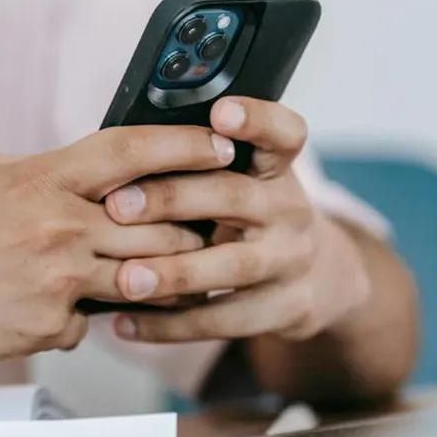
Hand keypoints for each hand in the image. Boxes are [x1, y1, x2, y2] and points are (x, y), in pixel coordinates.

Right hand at [0, 126, 235, 369]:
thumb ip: (46, 172)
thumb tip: (93, 172)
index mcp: (42, 179)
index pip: (133, 152)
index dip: (185, 146)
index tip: (221, 146)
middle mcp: (57, 228)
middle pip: (158, 225)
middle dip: (192, 226)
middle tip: (211, 223)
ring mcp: (57, 282)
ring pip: (142, 278)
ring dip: (159, 277)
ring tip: (168, 273)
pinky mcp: (49, 328)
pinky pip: (92, 321)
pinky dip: (84, 315)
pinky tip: (53, 308)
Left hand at [104, 97, 371, 342]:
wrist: (318, 277)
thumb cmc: (253, 217)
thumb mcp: (246, 181)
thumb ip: (201, 166)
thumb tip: (122, 155)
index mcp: (276, 168)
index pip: (282, 132)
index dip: (257, 119)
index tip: (222, 111)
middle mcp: (289, 208)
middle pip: (236, 196)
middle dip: (174, 199)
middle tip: (118, 206)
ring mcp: (291, 260)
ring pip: (233, 266)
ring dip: (175, 273)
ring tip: (125, 279)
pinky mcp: (287, 308)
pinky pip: (225, 320)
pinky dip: (171, 325)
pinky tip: (125, 322)